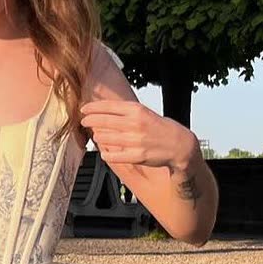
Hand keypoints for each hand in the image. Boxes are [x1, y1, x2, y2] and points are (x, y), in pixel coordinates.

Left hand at [80, 97, 198, 172]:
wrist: (179, 144)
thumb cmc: (160, 128)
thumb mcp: (145, 113)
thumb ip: (126, 112)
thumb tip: (105, 112)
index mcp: (137, 111)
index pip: (108, 107)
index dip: (93, 108)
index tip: (83, 110)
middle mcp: (135, 124)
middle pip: (104, 121)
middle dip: (90, 121)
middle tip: (84, 122)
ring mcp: (135, 141)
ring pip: (106, 138)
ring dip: (98, 137)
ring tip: (96, 136)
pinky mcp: (137, 156)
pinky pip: (114, 156)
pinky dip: (106, 154)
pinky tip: (104, 153)